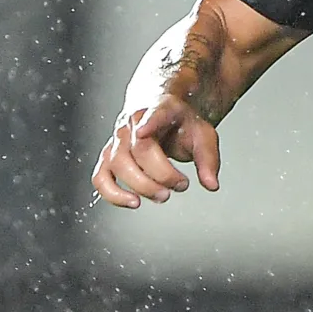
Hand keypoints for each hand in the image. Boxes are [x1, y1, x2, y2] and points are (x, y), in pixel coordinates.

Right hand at [91, 64, 220, 209]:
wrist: (159, 111)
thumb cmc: (179, 122)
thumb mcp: (202, 133)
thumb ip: (208, 158)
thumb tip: (211, 184)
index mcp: (159, 109)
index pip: (154, 114)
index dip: (148, 122)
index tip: (143, 131)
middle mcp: (133, 123)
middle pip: (138, 150)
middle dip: (161, 174)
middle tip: (182, 185)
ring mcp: (117, 139)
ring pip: (117, 164)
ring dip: (140, 186)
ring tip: (164, 195)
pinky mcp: (108, 157)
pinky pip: (100, 177)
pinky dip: (112, 194)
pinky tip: (133, 202)